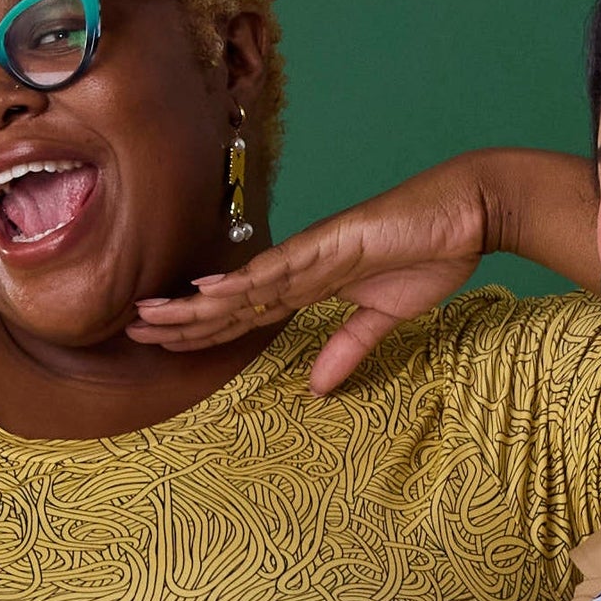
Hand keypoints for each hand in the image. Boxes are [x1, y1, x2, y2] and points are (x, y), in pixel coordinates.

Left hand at [131, 154, 519, 391]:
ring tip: (150, 316)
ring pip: (241, 287)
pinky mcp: (331, 243)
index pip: (244, 314)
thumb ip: (347, 348)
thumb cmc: (430, 253)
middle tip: (132, 330)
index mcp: (310, 285)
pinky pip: (280, 267)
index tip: (164, 342)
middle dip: (181, 318)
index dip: (204, 329)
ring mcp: (312, 253)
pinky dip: (242, 281)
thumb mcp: (384, 318)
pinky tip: (206, 290)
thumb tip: (317, 387)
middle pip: (229, 300)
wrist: (468, 212)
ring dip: (194, 304)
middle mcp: (300, 267)